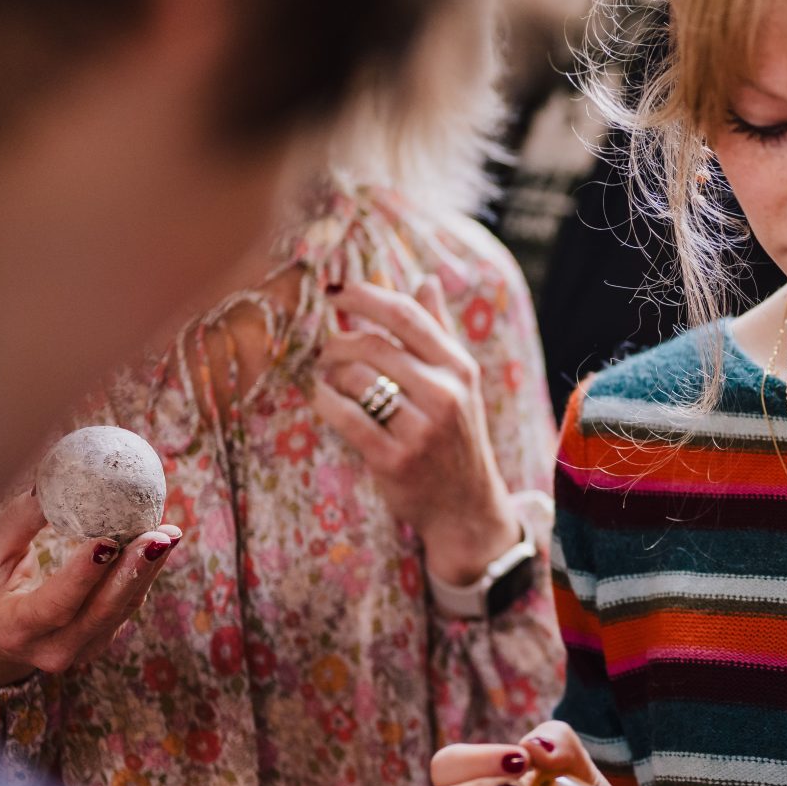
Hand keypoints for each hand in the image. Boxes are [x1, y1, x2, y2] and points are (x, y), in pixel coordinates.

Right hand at [0, 490, 181, 687]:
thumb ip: (18, 522)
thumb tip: (51, 480)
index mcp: (13, 628)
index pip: (55, 605)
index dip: (83, 576)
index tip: (108, 541)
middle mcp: (51, 648)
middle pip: (101, 612)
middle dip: (132, 571)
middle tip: (157, 536)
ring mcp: (81, 649)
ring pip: (122, 609)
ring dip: (148, 569)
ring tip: (168, 533)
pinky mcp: (101, 640)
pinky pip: (127, 606)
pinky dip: (145, 574)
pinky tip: (160, 543)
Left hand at [312, 275, 523, 585]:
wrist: (466, 506)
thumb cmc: (455, 436)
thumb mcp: (459, 382)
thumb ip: (439, 330)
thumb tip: (425, 279)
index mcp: (460, 368)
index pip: (407, 317)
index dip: (365, 296)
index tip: (334, 291)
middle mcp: (446, 394)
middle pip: (373, 346)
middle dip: (337, 342)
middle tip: (323, 350)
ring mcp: (422, 429)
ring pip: (355, 379)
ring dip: (329, 374)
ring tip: (327, 380)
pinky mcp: (395, 459)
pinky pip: (345, 418)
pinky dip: (324, 402)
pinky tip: (320, 399)